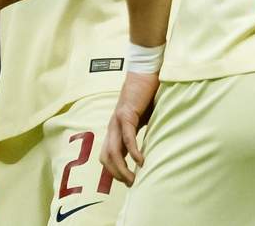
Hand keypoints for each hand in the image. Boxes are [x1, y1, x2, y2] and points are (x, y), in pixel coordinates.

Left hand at [101, 70, 158, 185]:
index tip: (127, 180)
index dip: (114, 171)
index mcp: (116, 128)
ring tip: (133, 179)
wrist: (145, 70)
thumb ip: (140, 131)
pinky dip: (133, 151)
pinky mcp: (127, 113)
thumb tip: (148, 148)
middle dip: (116, 174)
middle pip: (106, 157)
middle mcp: (113, 125)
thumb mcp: (142, 118)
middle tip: (130, 184)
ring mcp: (118, 119)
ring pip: (114, 151)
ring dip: (122, 168)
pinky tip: (141, 161)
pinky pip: (128, 137)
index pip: (107, 155)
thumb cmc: (145, 93)